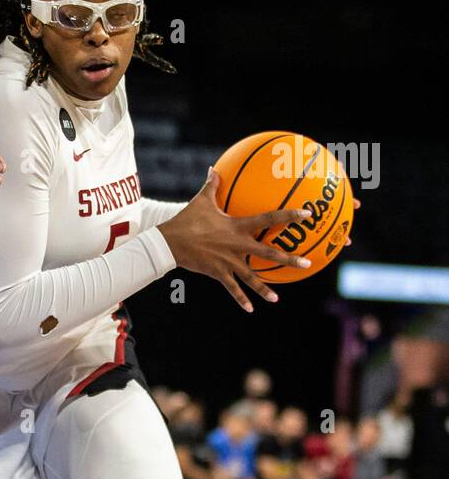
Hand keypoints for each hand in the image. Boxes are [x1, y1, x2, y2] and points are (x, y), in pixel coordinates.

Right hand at [158, 168, 312, 311]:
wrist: (170, 242)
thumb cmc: (187, 220)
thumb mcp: (201, 201)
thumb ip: (212, 185)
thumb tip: (214, 168)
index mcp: (238, 226)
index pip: (269, 219)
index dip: (289, 215)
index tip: (308, 214)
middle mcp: (238, 245)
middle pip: (269, 253)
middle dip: (289, 259)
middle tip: (307, 263)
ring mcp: (229, 261)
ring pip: (252, 277)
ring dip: (265, 288)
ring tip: (276, 298)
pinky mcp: (218, 273)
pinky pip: (232, 288)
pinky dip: (241, 299)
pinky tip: (250, 309)